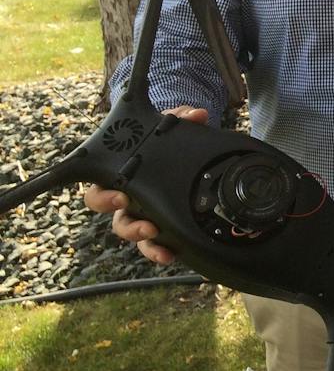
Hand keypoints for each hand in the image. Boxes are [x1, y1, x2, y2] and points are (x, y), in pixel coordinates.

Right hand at [82, 105, 208, 265]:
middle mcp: (127, 198)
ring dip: (145, 242)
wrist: (183, 151)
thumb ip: (180, 117)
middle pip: (115, 220)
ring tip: (159, 239)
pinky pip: (155, 244)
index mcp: (120, 175)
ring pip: (134, 234)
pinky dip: (160, 251)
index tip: (122, 197)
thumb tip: (197, 115)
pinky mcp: (162, 224)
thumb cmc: (165, 140)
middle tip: (146, 225)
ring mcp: (143, 214)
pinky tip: (172, 255)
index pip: (99, 190)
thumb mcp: (171, 125)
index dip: (105, 197)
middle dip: (127, 226)